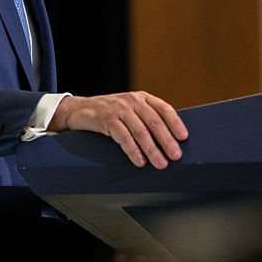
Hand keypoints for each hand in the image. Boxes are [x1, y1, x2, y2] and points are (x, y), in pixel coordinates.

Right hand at [48, 92, 187, 168]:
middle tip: (175, 156)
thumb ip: (145, 118)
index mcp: (141, 97)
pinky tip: (139, 161)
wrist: (78, 110)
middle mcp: (132, 101)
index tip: (183, 138)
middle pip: (154, 122)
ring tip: (160, 164)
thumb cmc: (108, 112)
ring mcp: (119, 109)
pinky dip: (133, 151)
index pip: (164, 108)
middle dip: (167, 141)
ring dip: (152, 150)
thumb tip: (168, 140)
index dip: (175, 123)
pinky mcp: (107, 119)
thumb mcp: (128, 109)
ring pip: (140, 132)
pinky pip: (123, 137)